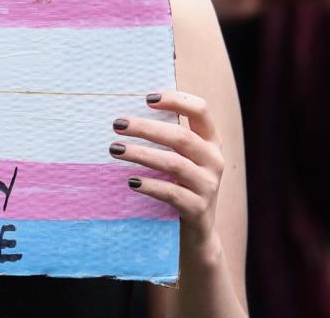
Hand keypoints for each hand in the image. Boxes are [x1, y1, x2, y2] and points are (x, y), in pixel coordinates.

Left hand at [110, 90, 224, 258]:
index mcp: (211, 141)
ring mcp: (209, 185)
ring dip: (141, 154)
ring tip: (115, 149)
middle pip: (181, 137)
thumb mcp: (183, 157)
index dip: (176, 100)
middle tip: (117, 124)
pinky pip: (171, 193)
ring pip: (175, 164)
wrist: (199, 230)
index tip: (147, 98)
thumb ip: (169, 136)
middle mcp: (214, 160)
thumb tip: (129, 114)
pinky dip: (150, 185)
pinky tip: (131, 181)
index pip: (201, 111)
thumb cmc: (182, 182)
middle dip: (146, 128)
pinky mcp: (198, 208)